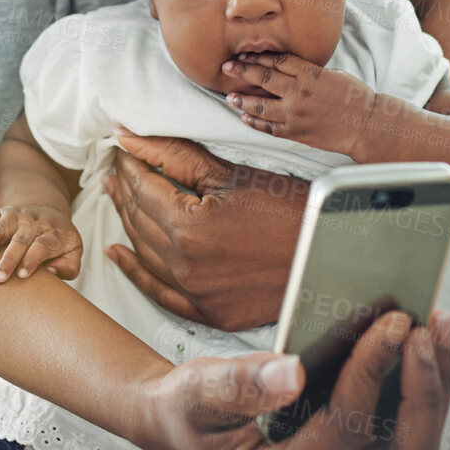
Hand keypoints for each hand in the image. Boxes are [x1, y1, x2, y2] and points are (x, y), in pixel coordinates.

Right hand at [0, 204, 82, 282]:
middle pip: (20, 239)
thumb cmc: (60, 243)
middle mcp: (33, 222)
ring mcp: (16, 215)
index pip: (43, 245)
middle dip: (7, 259)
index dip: (33, 259)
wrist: (50, 215)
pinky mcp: (1, 213)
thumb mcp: (73, 254)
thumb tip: (50, 272)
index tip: (22, 275)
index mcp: (53, 233)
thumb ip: (68, 267)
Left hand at [103, 132, 308, 330]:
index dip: (129, 164)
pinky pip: (160, 293)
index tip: (122, 147)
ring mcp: (196, 295)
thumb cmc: (290, 209)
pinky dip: (136, 272)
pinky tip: (119, 254)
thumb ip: (173, 154)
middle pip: (139, 219)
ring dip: (126, 222)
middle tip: (117, 167)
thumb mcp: (230, 174)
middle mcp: (185, 265)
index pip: (142, 188)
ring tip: (116, 196)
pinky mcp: (210, 313)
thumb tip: (126, 135)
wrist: (333, 255)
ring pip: (144, 253)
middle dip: (125, 189)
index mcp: (188, 227)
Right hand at [140, 309, 449, 449]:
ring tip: (437, 325)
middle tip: (424, 329)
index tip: (389, 324)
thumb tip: (295, 374)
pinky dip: (414, 385)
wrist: (183, 422)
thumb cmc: (188, 410)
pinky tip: (420, 339)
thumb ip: (239, 385)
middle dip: (422, 391)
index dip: (371, 376)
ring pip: (407, 443)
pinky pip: (397, 428)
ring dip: (429, 385)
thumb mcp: (198, 392)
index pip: (345, 431)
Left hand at [224, 51, 379, 156]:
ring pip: (261, 105)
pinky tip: (246, 117)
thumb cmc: (354, 97)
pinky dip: (255, 123)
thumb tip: (287, 68)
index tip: (244, 55)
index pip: (276, 61)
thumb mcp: (333, 74)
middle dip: (242, 71)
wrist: (367, 124)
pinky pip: (270, 128)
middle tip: (227, 68)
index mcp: (310, 74)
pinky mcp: (296, 132)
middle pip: (263, 78)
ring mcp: (296, 114)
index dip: (257, 57)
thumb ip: (308, 71)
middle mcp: (300, 92)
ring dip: (243, 100)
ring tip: (230, 98)